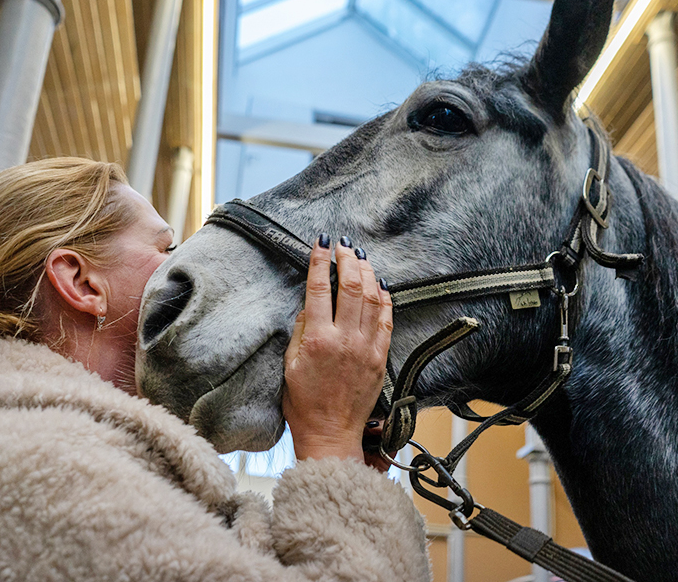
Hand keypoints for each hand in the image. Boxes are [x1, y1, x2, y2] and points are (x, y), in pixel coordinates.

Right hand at [283, 236, 392, 464]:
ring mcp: (366, 348)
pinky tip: (381, 285)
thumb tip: (310, 305)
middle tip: (343, 245)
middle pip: (349, 287)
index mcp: (317, 340)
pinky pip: (387, 321)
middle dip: (346, 260)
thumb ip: (301, 331)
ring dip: (366, 273)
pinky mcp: (381, 358)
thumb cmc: (304, 403)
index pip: (318, 289)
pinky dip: (385, 299)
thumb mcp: (290, 365)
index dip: (319, 262)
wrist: (331, 433)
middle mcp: (344, 340)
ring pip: (371, 299)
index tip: (320, 243)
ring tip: (360, 257)